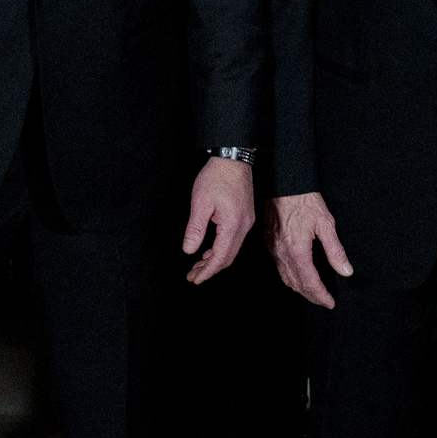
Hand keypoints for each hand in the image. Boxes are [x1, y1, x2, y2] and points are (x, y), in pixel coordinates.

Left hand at [182, 154, 254, 282]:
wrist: (233, 158)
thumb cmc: (216, 176)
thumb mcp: (200, 202)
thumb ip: (195, 229)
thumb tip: (189, 250)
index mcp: (233, 224)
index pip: (220, 257)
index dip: (207, 271)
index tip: (195, 279)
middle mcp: (244, 226)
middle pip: (228, 257)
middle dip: (210, 269)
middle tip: (193, 276)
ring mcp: (247, 221)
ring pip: (232, 250)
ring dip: (215, 260)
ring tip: (198, 266)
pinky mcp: (245, 216)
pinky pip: (234, 240)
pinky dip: (221, 249)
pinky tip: (209, 251)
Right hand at [272, 191, 354, 307]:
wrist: (283, 184)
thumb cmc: (304, 200)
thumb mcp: (326, 223)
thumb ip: (335, 250)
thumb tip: (346, 270)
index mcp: (297, 250)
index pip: (310, 282)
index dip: (321, 296)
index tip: (330, 302)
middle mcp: (282, 254)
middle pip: (297, 284)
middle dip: (311, 296)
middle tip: (324, 300)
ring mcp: (273, 249)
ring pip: (286, 278)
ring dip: (300, 289)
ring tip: (313, 292)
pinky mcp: (269, 243)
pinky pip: (279, 268)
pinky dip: (290, 277)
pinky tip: (298, 276)